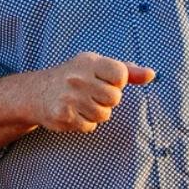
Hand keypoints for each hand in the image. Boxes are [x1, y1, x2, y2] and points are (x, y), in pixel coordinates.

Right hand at [32, 52, 154, 134]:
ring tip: (82, 104)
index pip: (120, 74)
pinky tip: (74, 113)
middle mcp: (78, 78)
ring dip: (96, 113)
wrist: (36, 92)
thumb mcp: (97, 66)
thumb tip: (152, 74)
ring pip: (103, 114)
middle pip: (114, 98)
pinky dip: (85, 123)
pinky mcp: (63, 116)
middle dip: (107, 100)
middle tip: (92, 94)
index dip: (118, 82)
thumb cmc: (74, 77)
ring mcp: (70, 98)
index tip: (106, 81)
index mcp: (89, 62)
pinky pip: (90, 126)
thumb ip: (126, 70)